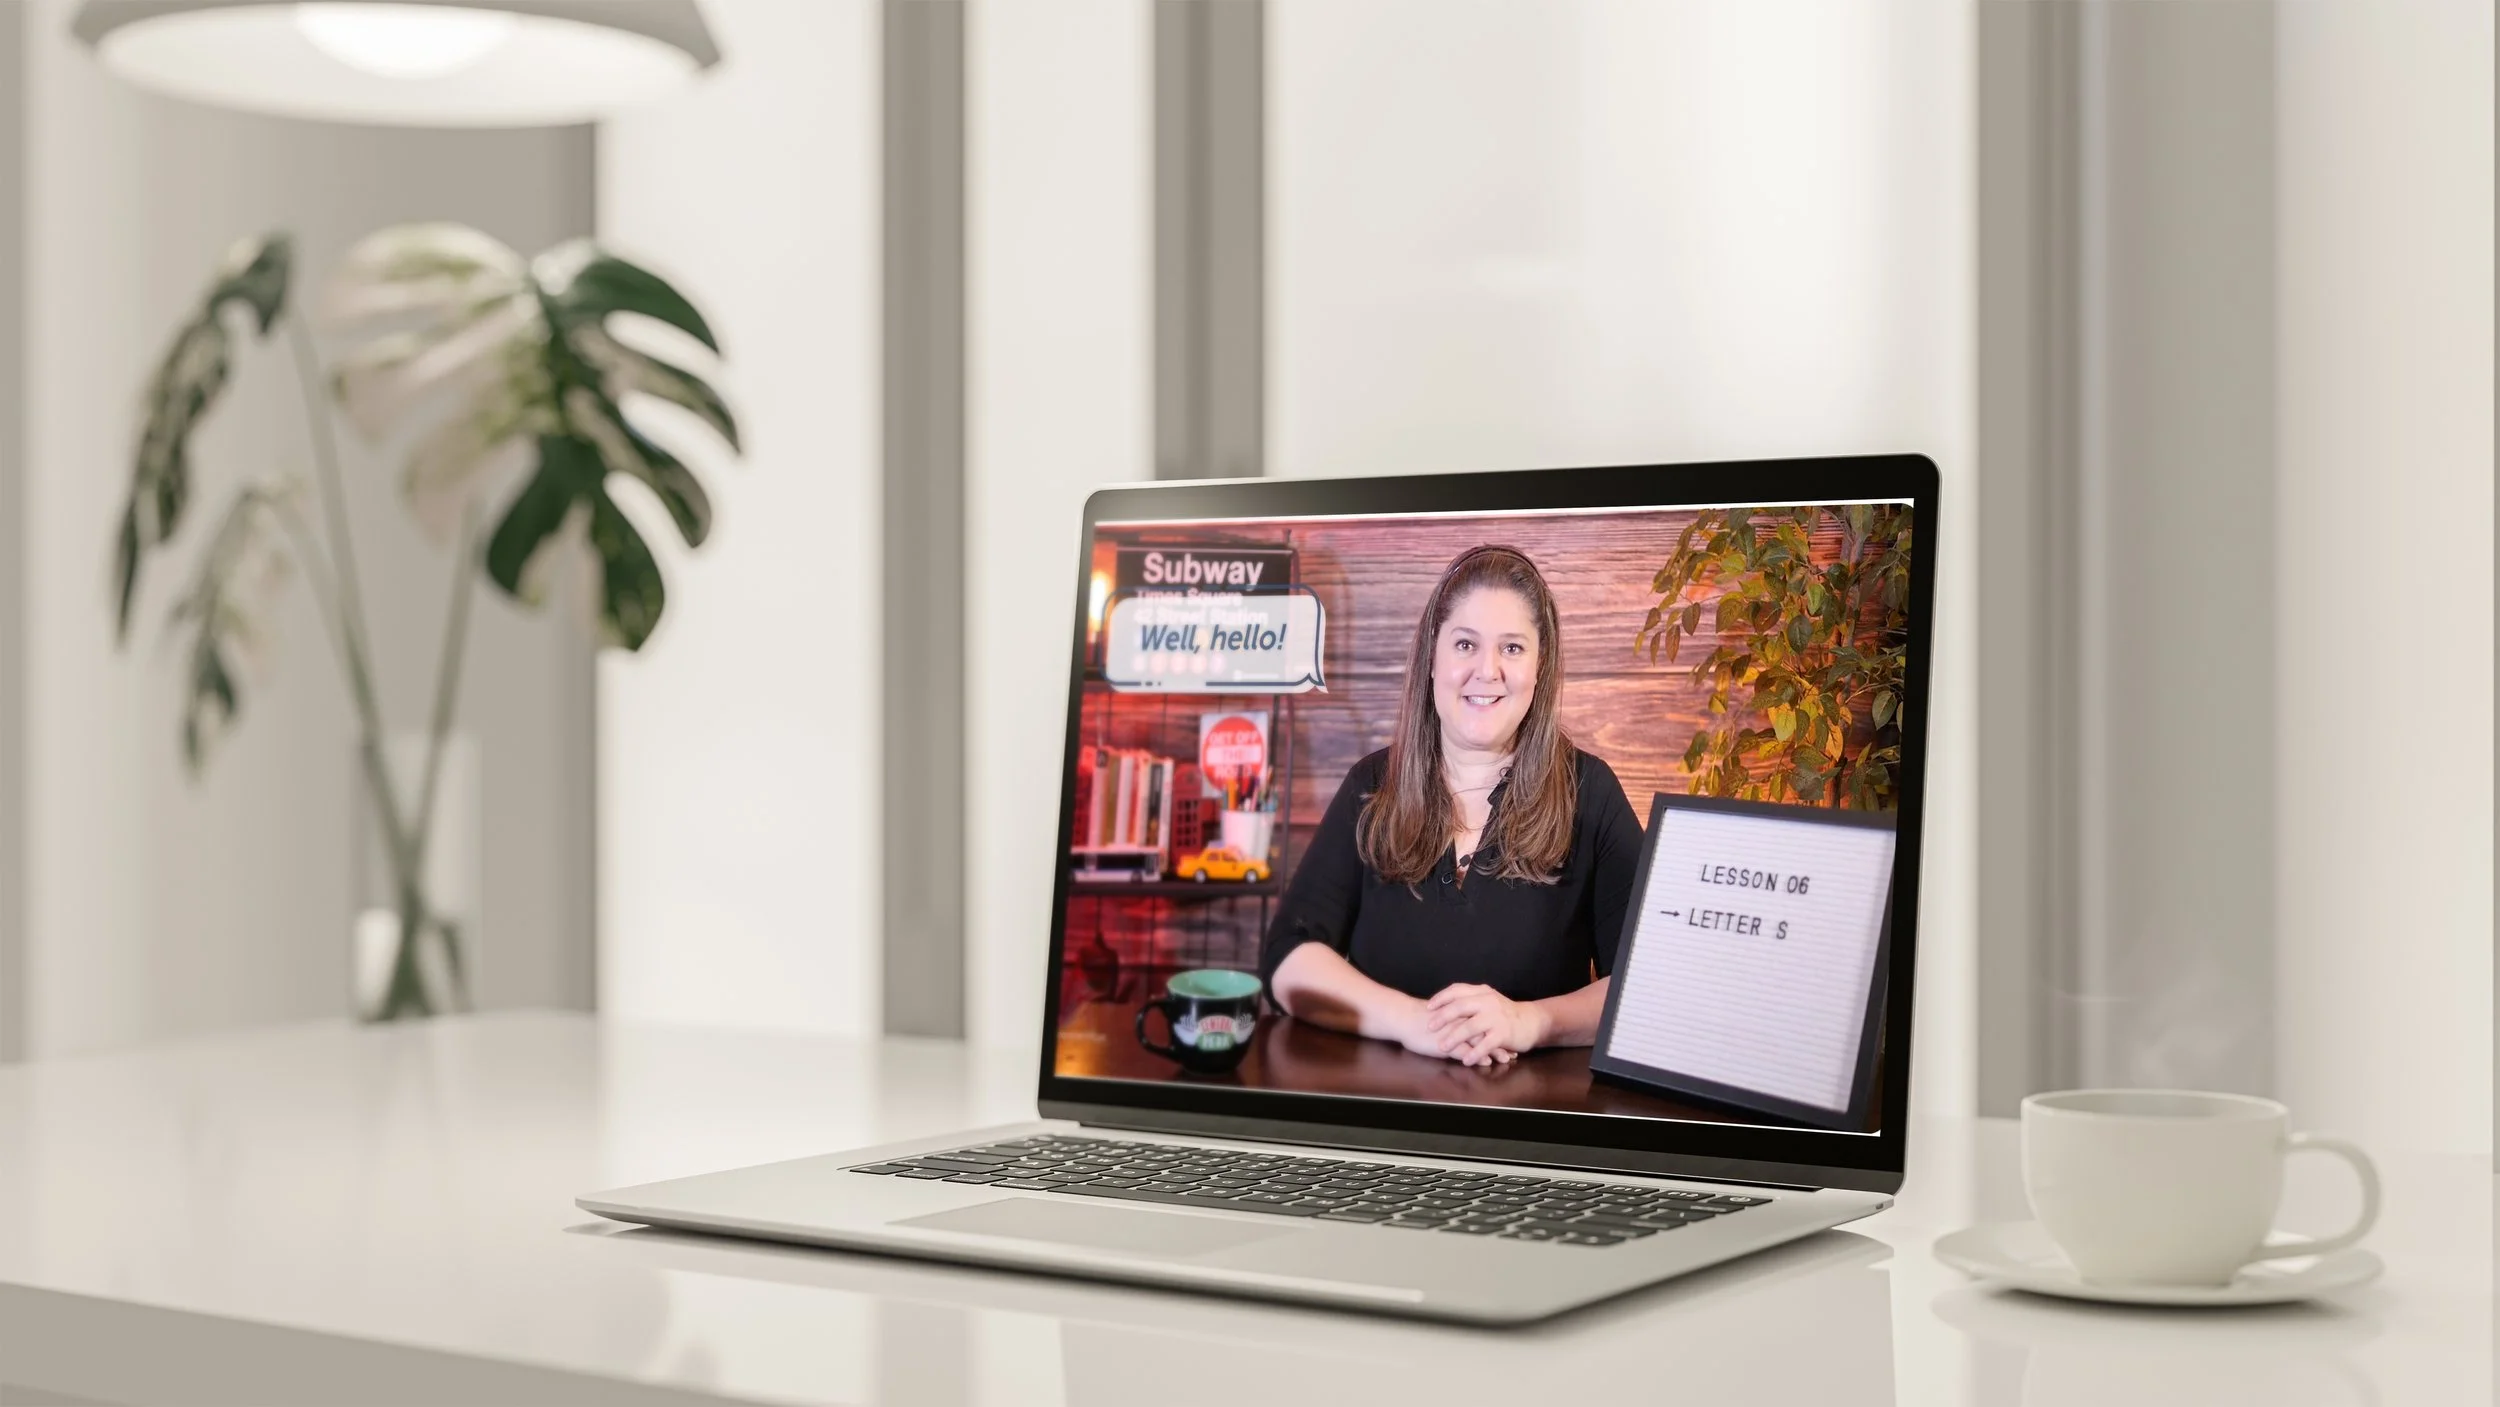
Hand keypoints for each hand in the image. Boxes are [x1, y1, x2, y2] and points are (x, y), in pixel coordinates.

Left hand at [1424, 984, 1547, 1067]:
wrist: (1532, 1022)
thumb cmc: (1504, 1014)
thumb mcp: (1488, 1001)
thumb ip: (1470, 1001)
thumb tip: (1444, 1006)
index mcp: (1482, 992)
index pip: (1457, 990)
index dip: (1441, 998)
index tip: (1428, 1007)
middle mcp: (1488, 1001)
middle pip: (1461, 1006)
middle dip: (1443, 1017)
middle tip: (1430, 1027)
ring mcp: (1496, 1017)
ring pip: (1471, 1026)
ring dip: (1455, 1037)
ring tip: (1443, 1047)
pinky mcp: (1504, 1033)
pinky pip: (1486, 1044)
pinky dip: (1475, 1053)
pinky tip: (1466, 1060)